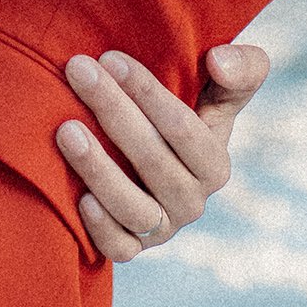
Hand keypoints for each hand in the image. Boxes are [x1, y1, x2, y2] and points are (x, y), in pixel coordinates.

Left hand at [56, 43, 270, 262]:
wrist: (147, 154)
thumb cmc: (185, 112)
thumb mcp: (220, 90)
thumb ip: (241, 68)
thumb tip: (219, 61)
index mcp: (215, 165)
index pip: (184, 128)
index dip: (147, 92)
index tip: (109, 57)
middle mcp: (192, 202)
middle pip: (152, 160)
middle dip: (112, 110)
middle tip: (77, 70)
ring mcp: (162, 228)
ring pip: (134, 207)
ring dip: (98, 168)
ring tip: (65, 129)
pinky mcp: (132, 247)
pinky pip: (119, 248)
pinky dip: (101, 228)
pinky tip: (79, 198)